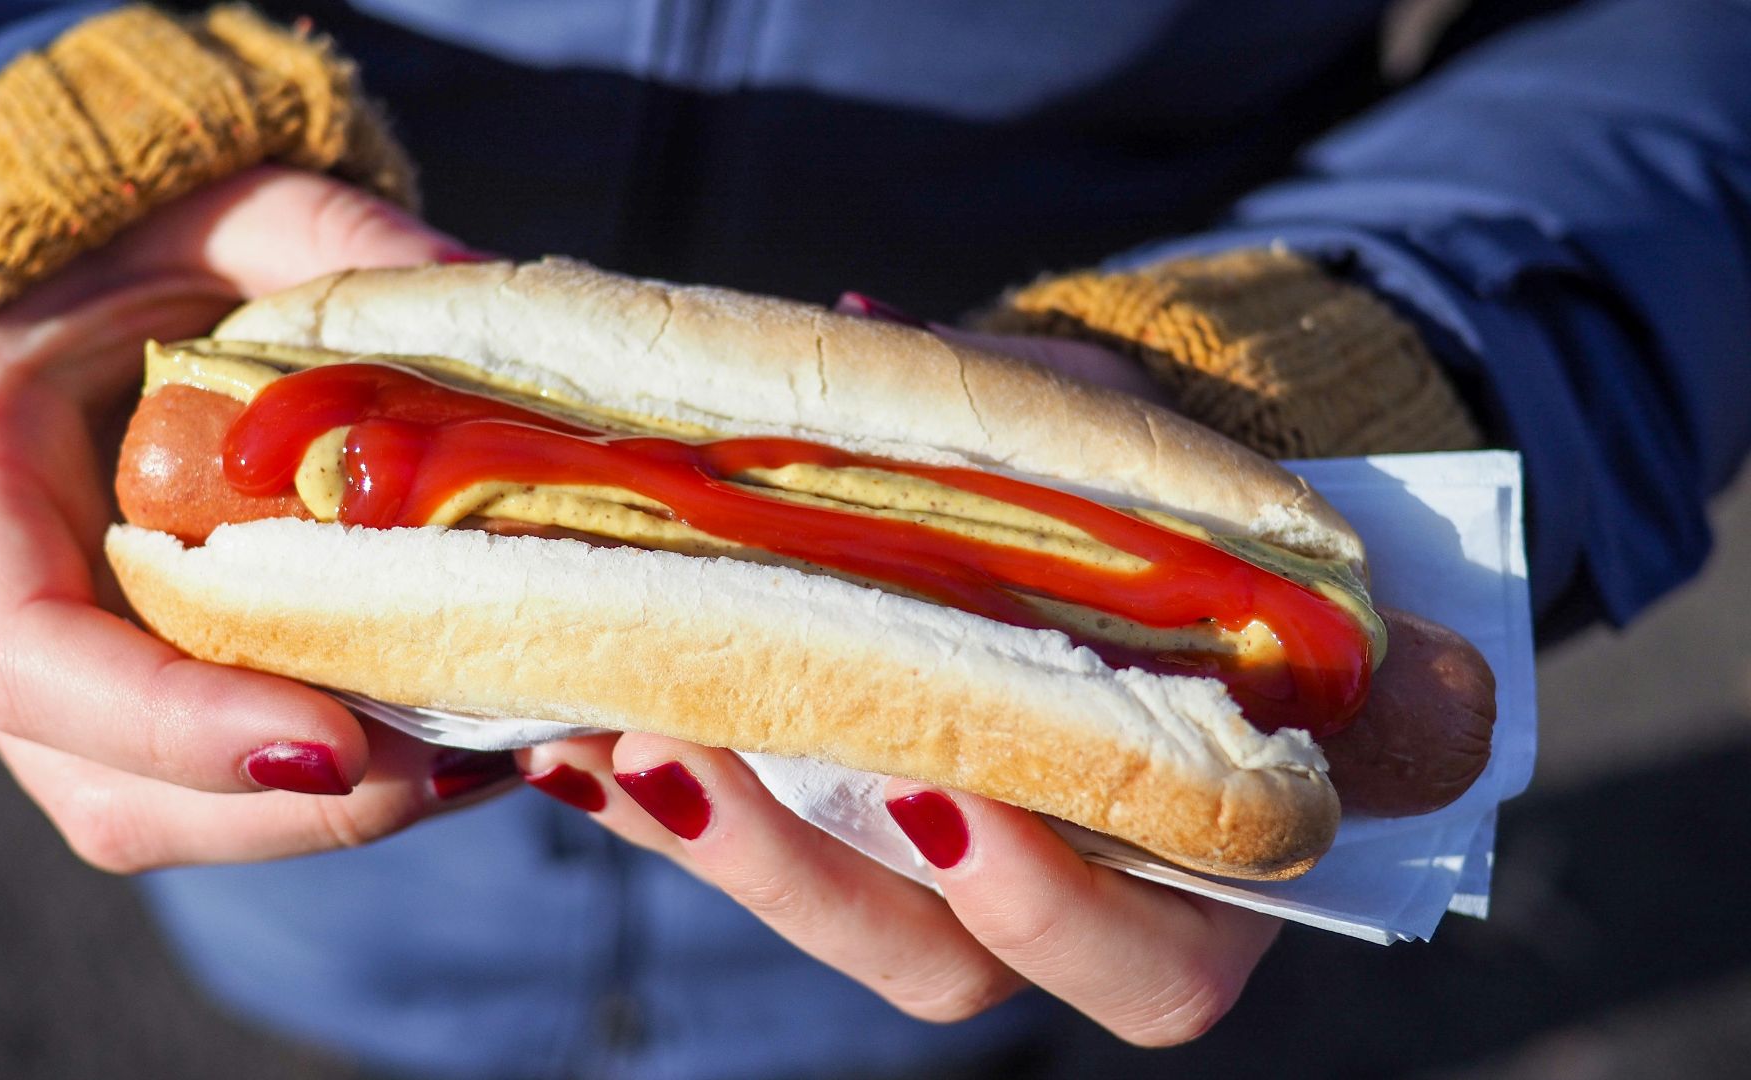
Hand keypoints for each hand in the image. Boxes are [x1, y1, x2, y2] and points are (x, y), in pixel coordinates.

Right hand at [0, 166, 517, 871]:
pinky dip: (338, 794)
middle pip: (100, 778)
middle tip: (462, 766)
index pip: (26, 645)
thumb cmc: (144, 243)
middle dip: (282, 804)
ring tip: (487, 763)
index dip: (172, 722)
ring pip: (161, 816)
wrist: (91, 292)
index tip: (334, 742)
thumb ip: (333, 242)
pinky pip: (216, 792)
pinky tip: (463, 747)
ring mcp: (57, 673)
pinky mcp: (137, 700)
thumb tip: (479, 292)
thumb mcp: (228, 207)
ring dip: (325, 820)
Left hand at [515, 300, 1277, 1045]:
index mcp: (1194, 844)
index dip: (1048, 905)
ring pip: (825, 917)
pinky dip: (655, 801)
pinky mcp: (836, 839)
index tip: (939, 791)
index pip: (1151, 962)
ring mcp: (937, 881)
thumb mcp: (1121, 444)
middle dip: (801, 875)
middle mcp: (1064, 898)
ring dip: (704, 839)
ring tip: (593, 730)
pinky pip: (744, 854)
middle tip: (687, 755)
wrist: (1096, 504)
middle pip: (941, 966)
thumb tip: (859, 328)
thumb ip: (1050, 429)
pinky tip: (566, 731)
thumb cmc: (1148, 487)